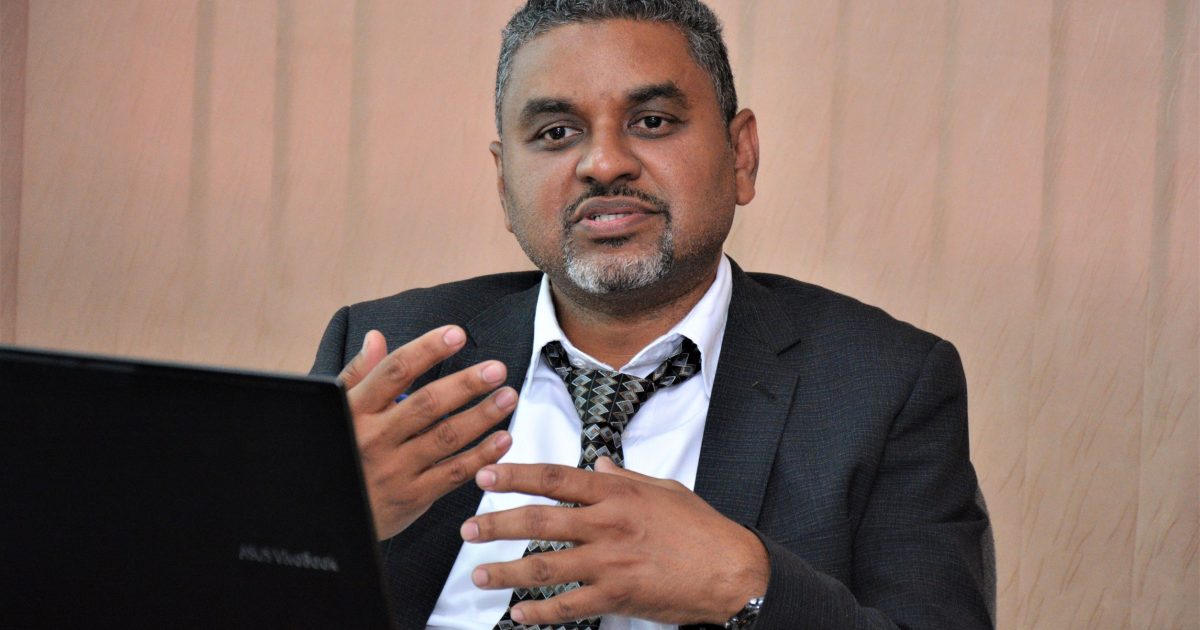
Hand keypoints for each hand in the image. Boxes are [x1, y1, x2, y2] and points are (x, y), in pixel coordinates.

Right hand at [339, 326, 516, 539]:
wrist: (325, 518)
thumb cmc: (339, 455)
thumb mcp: (337, 413)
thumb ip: (359, 375)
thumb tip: (376, 338)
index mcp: (356, 410)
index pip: (395, 372)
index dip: (427, 349)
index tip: (455, 334)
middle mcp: (375, 438)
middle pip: (427, 404)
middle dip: (466, 384)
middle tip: (496, 369)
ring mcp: (395, 469)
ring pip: (445, 437)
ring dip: (482, 416)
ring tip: (507, 397)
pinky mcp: (412, 496)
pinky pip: (453, 473)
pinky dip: (481, 455)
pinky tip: (502, 439)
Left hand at [459, 458, 768, 624]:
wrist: (731, 571)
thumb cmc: (702, 529)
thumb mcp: (665, 489)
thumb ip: (626, 477)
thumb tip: (600, 463)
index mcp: (617, 493)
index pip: (555, 478)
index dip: (516, 476)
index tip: (486, 476)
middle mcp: (607, 524)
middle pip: (538, 521)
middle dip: (497, 524)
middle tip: (469, 528)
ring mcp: (609, 562)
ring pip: (544, 566)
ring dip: (505, 571)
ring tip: (478, 573)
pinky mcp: (616, 596)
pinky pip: (568, 606)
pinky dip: (539, 612)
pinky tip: (518, 613)